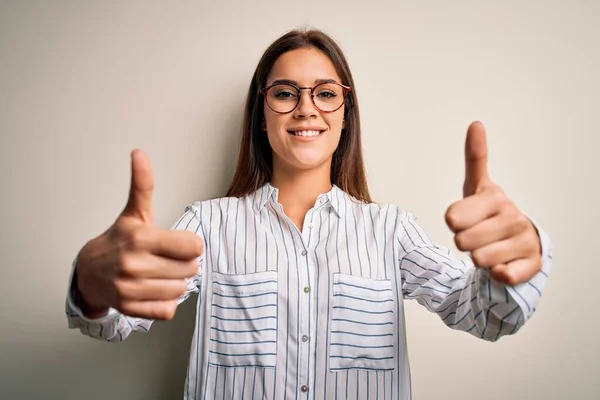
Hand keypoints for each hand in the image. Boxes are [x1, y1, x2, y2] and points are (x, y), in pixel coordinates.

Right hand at [74, 150, 203, 319]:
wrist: (88, 272)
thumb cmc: (119, 241)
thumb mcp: (134, 212)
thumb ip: (143, 184)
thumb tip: (139, 153)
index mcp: (140, 238)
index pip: (194, 247)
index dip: (190, 245)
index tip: (178, 244)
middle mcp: (134, 264)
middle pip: (191, 269)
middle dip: (184, 264)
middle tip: (166, 259)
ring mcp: (130, 288)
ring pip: (181, 290)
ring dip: (175, 283)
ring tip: (159, 274)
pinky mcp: (130, 309)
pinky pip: (168, 310)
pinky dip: (165, 302)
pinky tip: (152, 290)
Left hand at [444, 122, 541, 285]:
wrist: (516, 242)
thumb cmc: (488, 214)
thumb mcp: (476, 187)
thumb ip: (475, 158)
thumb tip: (476, 123)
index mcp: (494, 197)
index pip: (453, 217)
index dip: (453, 222)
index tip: (460, 218)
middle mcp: (513, 216)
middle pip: (463, 241)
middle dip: (464, 242)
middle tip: (475, 236)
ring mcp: (525, 240)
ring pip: (480, 260)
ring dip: (478, 259)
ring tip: (488, 248)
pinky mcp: (533, 264)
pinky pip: (502, 275)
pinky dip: (496, 274)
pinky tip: (502, 263)